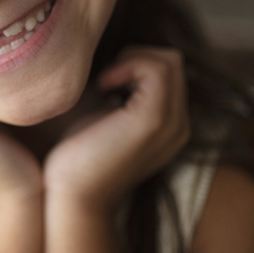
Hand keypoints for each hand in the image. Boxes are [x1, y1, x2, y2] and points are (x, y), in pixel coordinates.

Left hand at [43, 47, 189, 212]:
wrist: (74, 196)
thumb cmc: (81, 156)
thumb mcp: (109, 118)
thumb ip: (124, 95)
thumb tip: (121, 62)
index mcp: (171, 124)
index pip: (172, 70)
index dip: (138, 62)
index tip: (107, 81)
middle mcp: (179, 125)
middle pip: (173, 61)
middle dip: (136, 56)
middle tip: (106, 78)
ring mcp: (170, 124)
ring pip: (169, 61)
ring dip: (131, 59)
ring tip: (105, 84)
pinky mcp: (153, 120)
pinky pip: (156, 70)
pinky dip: (128, 65)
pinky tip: (103, 87)